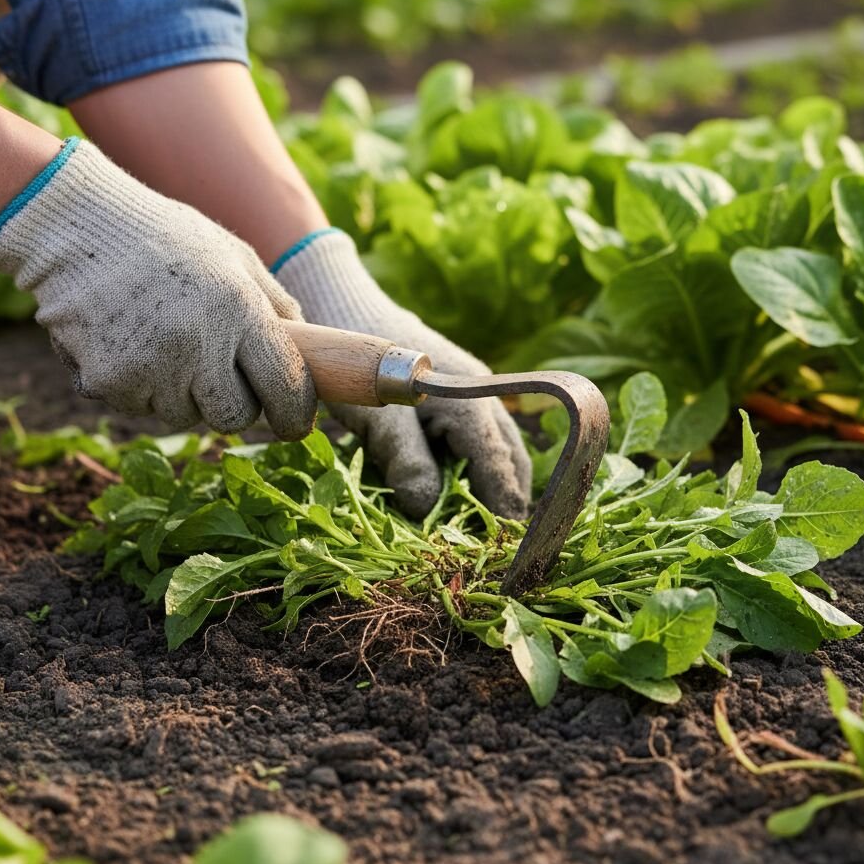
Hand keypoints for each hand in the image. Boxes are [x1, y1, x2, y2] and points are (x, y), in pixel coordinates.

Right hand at [0, 139, 315, 438]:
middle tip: (215, 370)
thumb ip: (276, 305)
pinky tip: (126, 341)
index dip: (295, 414)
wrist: (74, 226)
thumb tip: (309, 352)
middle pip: (233, 417)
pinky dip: (136, 385)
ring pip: (182, 415)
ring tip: (160, 338)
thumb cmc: (165, 237)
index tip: (294, 422)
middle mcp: (199, 344)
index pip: (285, 387)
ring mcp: (151, 367)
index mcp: (239, 309)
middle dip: (231, 402)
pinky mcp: (108, 382)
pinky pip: (138, 406)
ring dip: (179, 392)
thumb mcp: (235, 256)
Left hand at [274, 230, 531, 518]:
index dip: (503, 516)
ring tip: (484, 525)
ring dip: (497, 486)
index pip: (500, 475)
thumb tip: (427, 509)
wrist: (349, 309)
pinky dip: (483, 466)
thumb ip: (406, 462)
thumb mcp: (378, 419)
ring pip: (504, 450)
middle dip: (507, 504)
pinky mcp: (464, 393)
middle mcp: (486, 401)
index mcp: (471, 410)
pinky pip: (485, 437)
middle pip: (513, 464)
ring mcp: (478, 394)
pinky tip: (463, 486)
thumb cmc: (359, 367)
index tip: (502, 554)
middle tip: (494, 546)